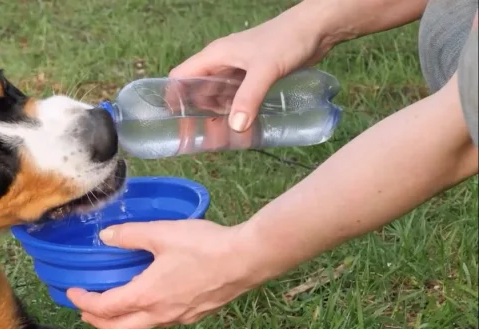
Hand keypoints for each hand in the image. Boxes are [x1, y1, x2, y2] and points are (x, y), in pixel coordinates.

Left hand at [66, 219, 263, 328]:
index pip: (105, 309)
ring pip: (141, 328)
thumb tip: (106, 236)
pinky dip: (144, 317)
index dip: (83, 302)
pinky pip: (161, 323)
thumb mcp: (162, 233)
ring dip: (121, 322)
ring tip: (111, 309)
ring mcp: (180, 318)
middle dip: (97, 322)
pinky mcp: (195, 315)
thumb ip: (130, 235)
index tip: (72, 293)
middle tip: (84, 311)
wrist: (248, 260)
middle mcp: (160, 314)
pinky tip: (148, 303)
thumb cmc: (205, 246)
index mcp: (147, 296)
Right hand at [169, 10, 334, 131]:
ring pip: (216, 94)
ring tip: (216, 136)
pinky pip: (235, 95)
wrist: (317, 28)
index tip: (175, 122)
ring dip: (215, 113)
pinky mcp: (253, 75)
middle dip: (195, 112)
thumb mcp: (265, 70)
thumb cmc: (287, 40)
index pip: (180, 76)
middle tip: (197, 136)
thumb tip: (235, 126)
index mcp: (215, 55)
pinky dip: (233, 109)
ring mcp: (238, 69)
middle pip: (197, 89)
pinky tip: (238, 124)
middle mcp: (222, 62)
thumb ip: (249, 97)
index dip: (173, 98)